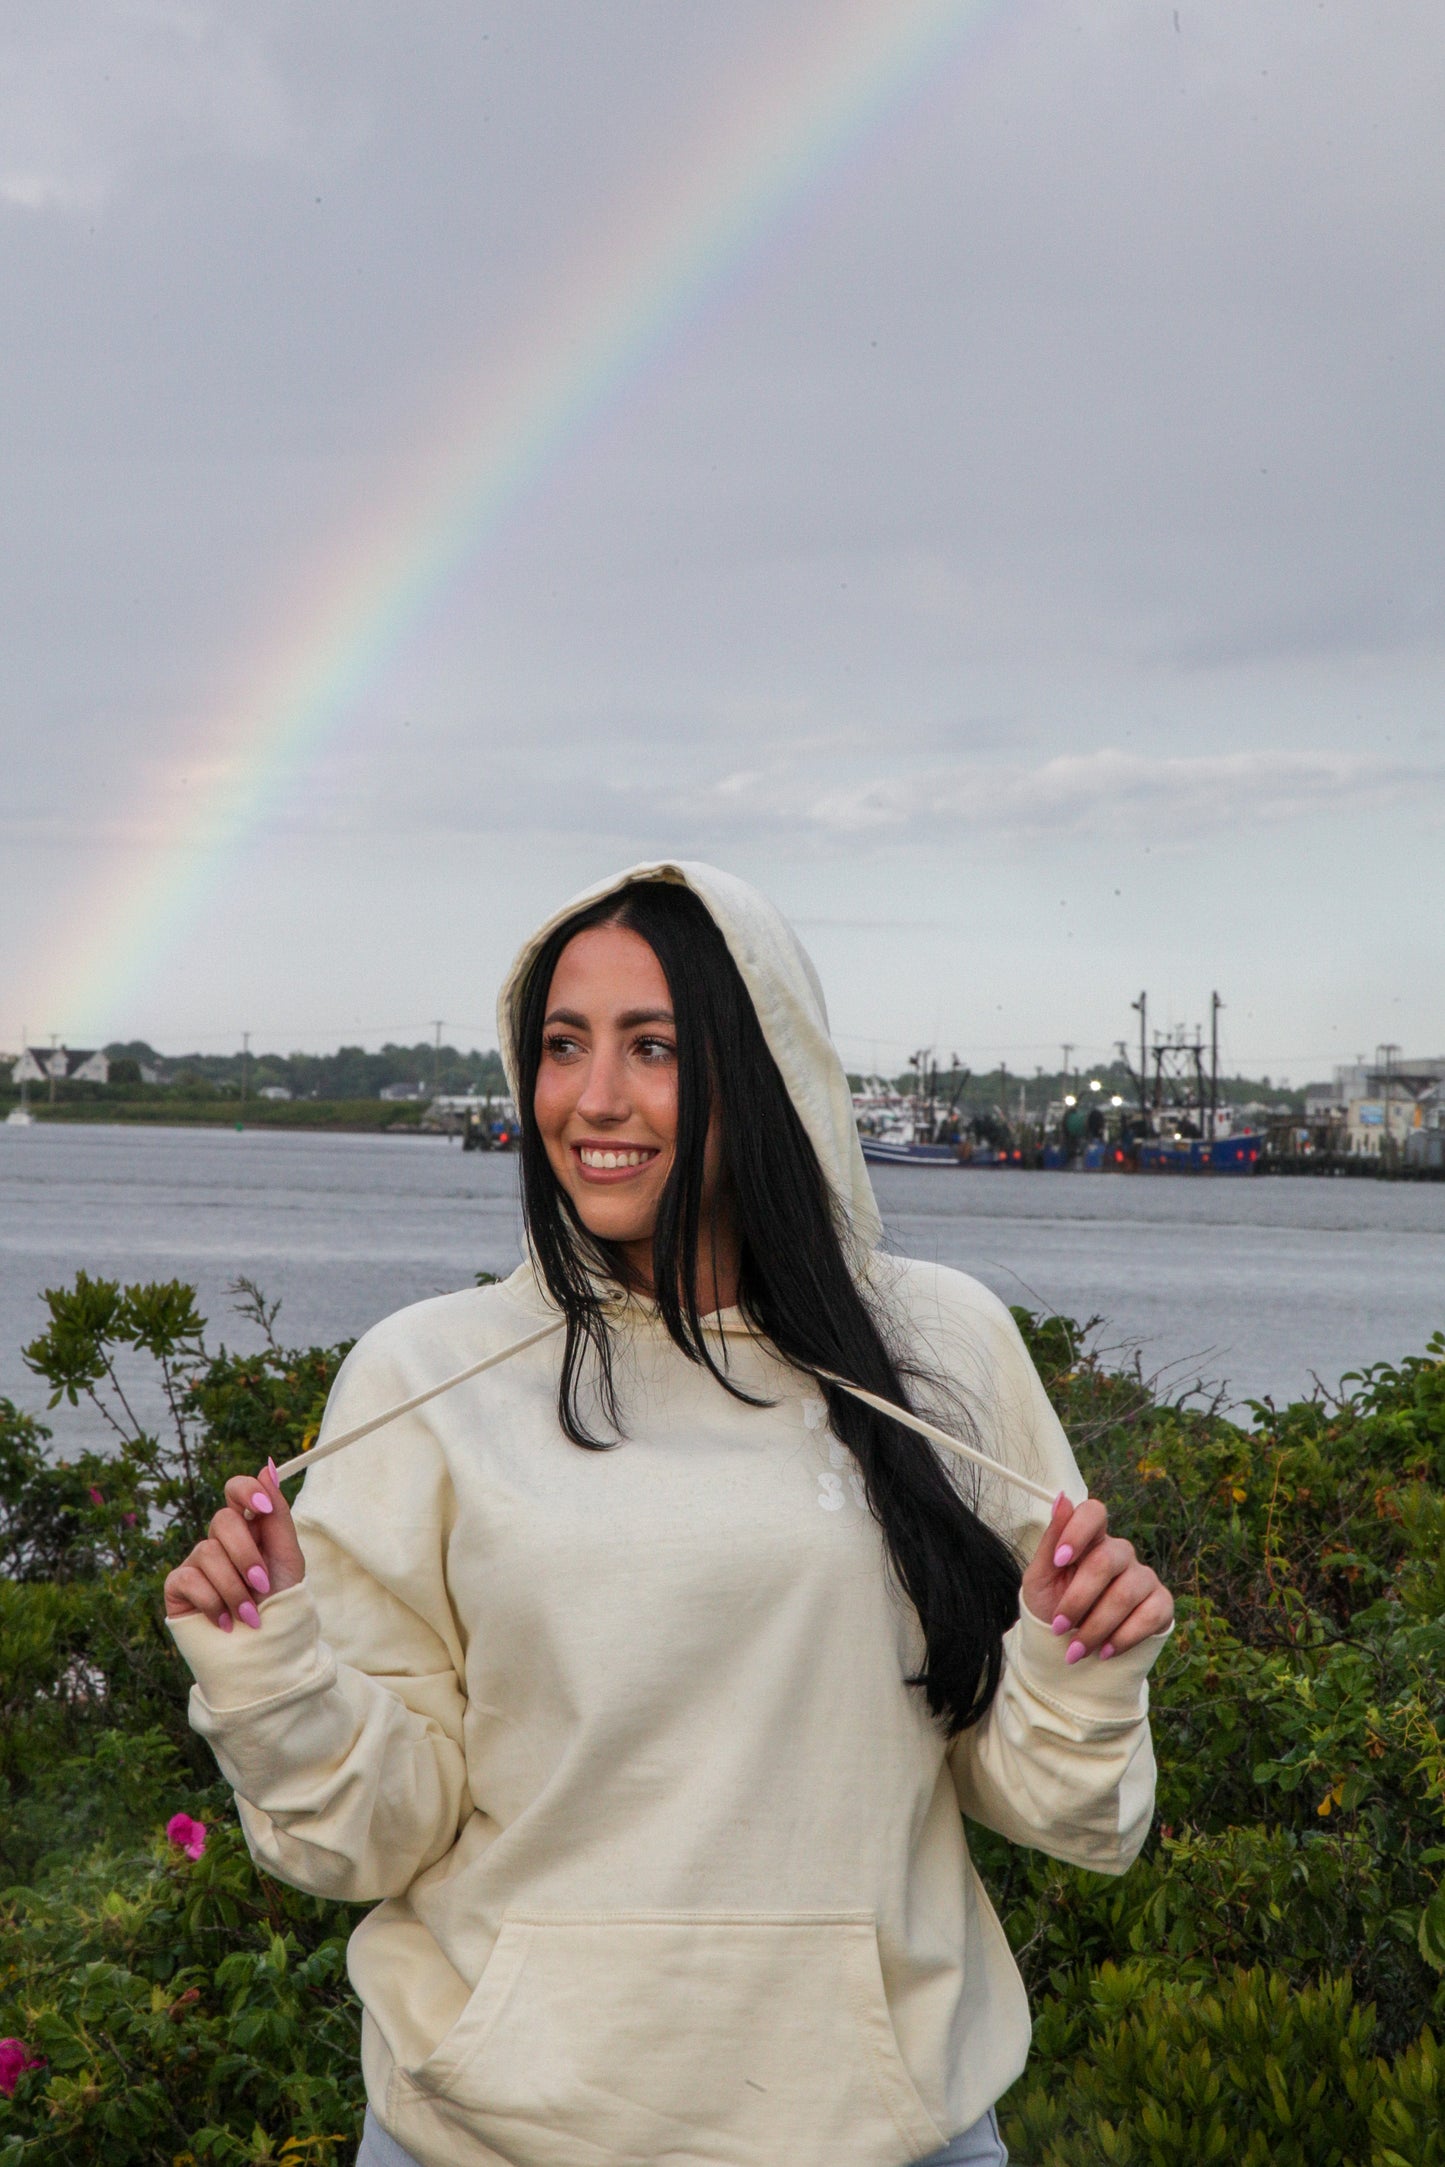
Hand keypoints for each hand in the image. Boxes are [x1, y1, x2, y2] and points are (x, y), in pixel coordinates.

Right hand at [163, 1460, 305, 1631]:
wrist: (265, 1651)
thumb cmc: (279, 1603)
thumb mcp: (287, 1557)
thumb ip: (277, 1514)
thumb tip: (268, 1465)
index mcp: (249, 1527)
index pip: (236, 1490)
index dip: (246, 1491)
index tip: (262, 1510)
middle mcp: (220, 1540)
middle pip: (222, 1521)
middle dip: (246, 1555)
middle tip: (262, 1586)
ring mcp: (197, 1562)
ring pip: (208, 1552)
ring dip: (234, 1588)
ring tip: (248, 1614)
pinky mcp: (178, 1586)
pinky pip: (190, 1578)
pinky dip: (213, 1602)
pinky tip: (224, 1621)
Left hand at [1020, 1492, 1172, 1663]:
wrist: (1068, 1648)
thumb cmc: (1052, 1606)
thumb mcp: (1040, 1577)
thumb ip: (1051, 1541)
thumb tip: (1061, 1497)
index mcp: (1090, 1539)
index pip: (1094, 1512)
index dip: (1078, 1531)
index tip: (1059, 1561)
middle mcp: (1120, 1553)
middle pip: (1106, 1561)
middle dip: (1078, 1599)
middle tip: (1059, 1628)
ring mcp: (1144, 1577)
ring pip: (1126, 1594)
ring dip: (1096, 1627)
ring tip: (1076, 1650)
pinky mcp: (1161, 1604)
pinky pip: (1150, 1616)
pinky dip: (1123, 1638)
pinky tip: (1104, 1651)